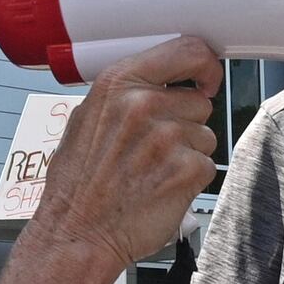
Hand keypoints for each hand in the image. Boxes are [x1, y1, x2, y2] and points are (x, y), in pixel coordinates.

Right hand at [31, 36, 221, 273]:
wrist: (76, 233)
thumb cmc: (78, 184)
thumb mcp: (86, 119)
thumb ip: (125, 95)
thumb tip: (160, 81)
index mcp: (119, 83)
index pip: (188, 50)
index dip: (205, 66)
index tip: (206, 80)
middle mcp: (143, 104)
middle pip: (199, 101)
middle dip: (185, 122)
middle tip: (154, 148)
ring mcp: (168, 137)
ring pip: (205, 134)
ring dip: (188, 153)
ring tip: (152, 171)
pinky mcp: (186, 169)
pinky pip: (206, 164)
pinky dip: (190, 179)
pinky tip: (161, 188)